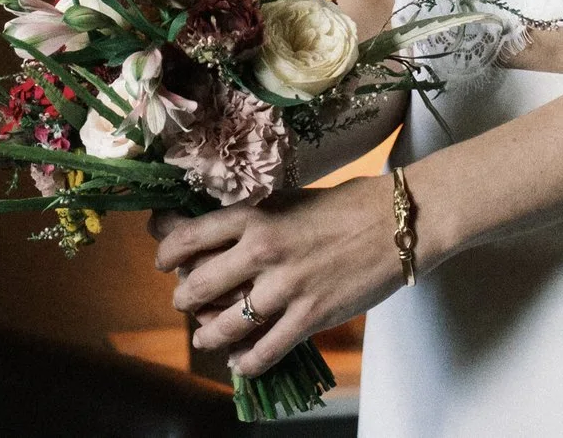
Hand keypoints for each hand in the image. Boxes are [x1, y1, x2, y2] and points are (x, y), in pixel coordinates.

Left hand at [148, 176, 404, 376]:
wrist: (400, 223)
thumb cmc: (347, 205)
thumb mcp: (290, 200)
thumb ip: (254, 218)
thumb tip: (218, 233)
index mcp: (255, 215)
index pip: (188, 236)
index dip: (166, 251)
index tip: (163, 260)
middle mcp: (261, 251)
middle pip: (197, 285)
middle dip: (184, 299)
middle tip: (185, 301)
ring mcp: (285, 287)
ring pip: (225, 325)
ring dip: (208, 336)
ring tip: (204, 338)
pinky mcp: (310, 317)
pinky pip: (265, 350)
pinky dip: (247, 361)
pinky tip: (241, 362)